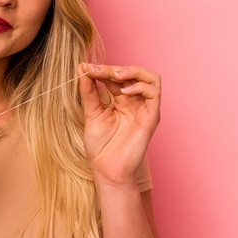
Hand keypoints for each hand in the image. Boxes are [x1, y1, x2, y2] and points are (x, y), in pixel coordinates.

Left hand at [78, 63, 160, 186]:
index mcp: (122, 100)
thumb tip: (82, 67)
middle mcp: (136, 102)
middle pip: (133, 74)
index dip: (102, 69)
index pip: (116, 76)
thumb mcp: (91, 113)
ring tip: (114, 75)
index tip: (84, 68)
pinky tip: (124, 91)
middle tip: (95, 70)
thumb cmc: (100, 146)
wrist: (106, 170)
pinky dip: (141, 87)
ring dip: (133, 72)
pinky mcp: (151, 118)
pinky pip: (154, 95)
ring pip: (151, 79)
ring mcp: (145, 109)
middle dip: (113, 68)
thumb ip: (89, 92)